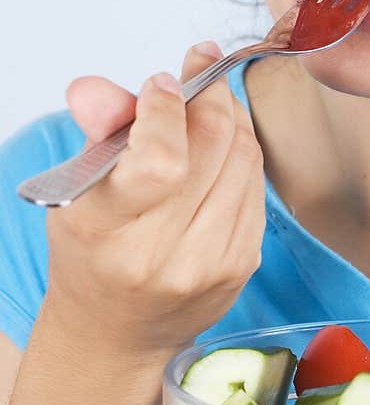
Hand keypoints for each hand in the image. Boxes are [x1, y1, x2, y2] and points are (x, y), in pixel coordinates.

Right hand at [43, 42, 265, 358]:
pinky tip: (224, 144)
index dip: (168, 109)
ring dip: (232, 118)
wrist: (117, 333)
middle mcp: (162, 255)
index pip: (160, 158)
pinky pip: (256, 187)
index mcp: (107, 232)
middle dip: (210, 95)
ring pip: (244, 161)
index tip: (161, 83)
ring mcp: (210, 264)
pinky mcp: (242, 265)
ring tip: (210, 102)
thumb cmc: (93, 254)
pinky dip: (243, 154)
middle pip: (214, 147)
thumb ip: (98, 133)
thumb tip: (98, 88)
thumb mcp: (78, 193)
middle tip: (198, 72)